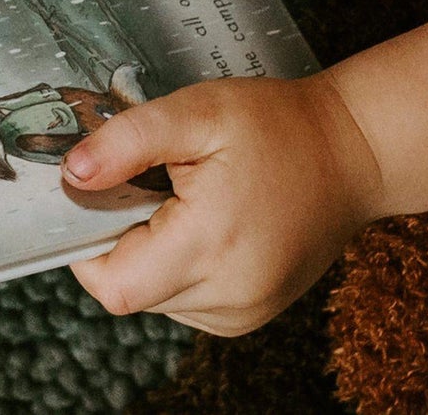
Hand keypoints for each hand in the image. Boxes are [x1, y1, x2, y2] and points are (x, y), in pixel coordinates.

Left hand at [64, 72, 380, 334]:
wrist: (353, 152)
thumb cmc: (280, 126)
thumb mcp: (199, 112)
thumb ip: (128, 140)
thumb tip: (74, 174)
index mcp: (211, 246)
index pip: (113, 284)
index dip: (88, 243)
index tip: (103, 197)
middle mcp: (229, 295)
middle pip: (131, 290)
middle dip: (126, 237)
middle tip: (159, 182)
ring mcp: (242, 312)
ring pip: (157, 297)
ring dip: (154, 251)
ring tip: (193, 198)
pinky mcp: (249, 314)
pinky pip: (187, 299)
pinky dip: (182, 263)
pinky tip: (210, 220)